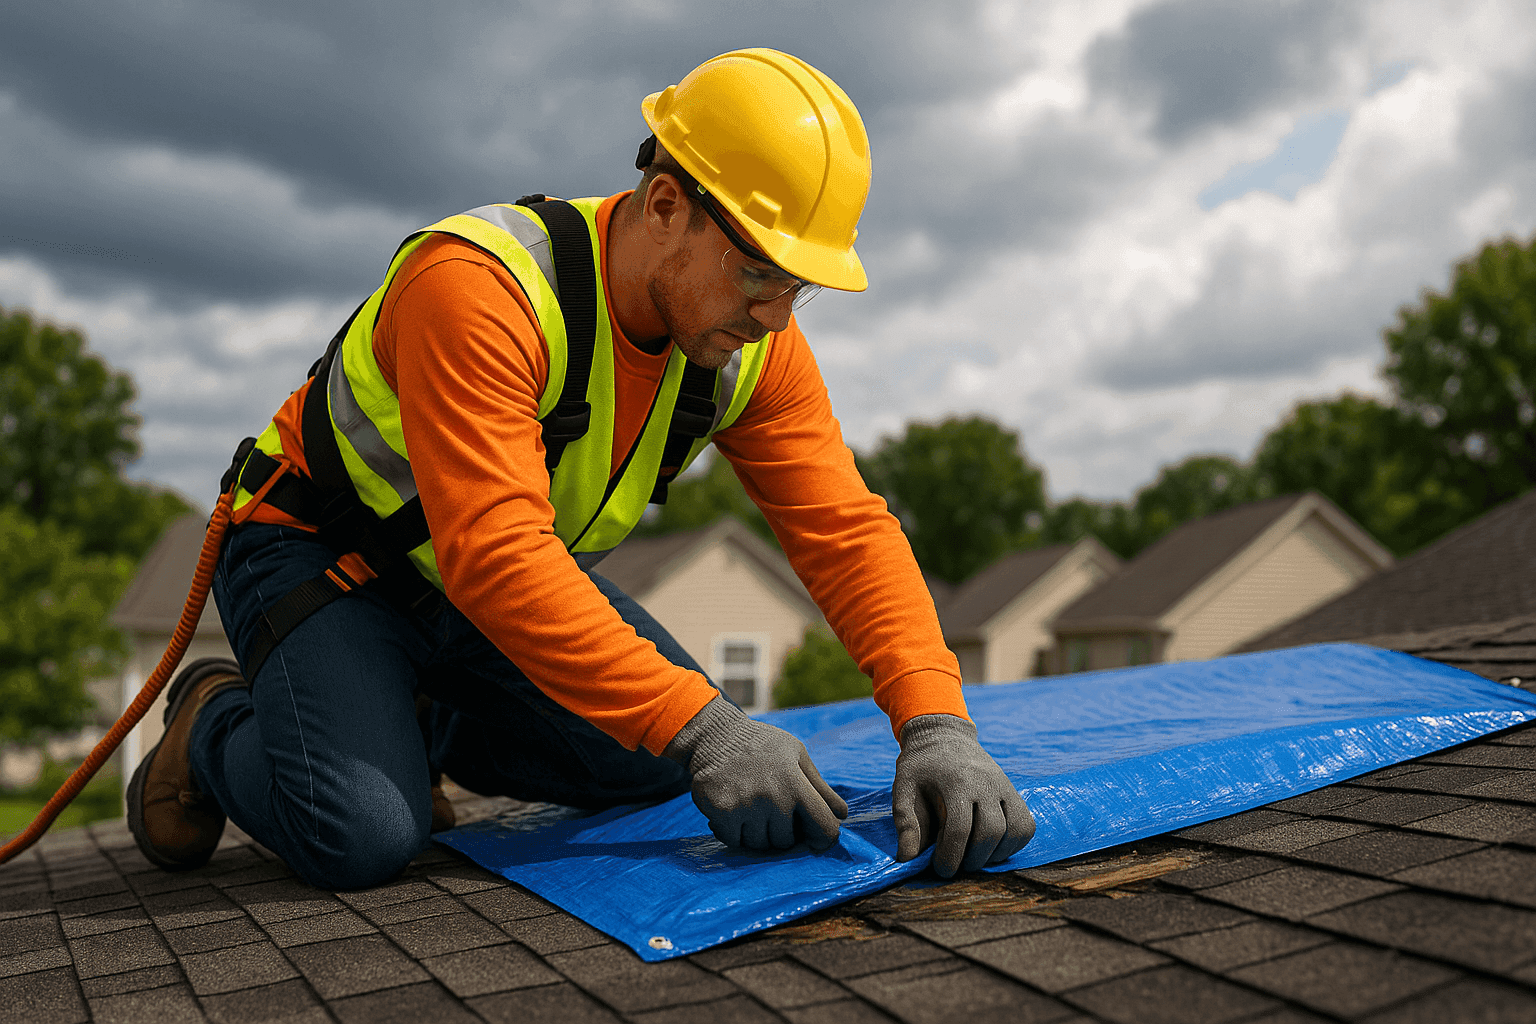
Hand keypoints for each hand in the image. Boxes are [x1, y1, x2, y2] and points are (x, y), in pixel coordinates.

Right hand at [665, 696, 848, 850]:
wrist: (714, 735)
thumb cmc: (762, 745)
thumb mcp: (796, 754)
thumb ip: (820, 787)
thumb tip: (842, 815)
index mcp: (795, 782)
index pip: (824, 827)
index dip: (824, 837)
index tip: (816, 838)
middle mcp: (772, 797)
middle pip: (787, 841)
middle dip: (782, 830)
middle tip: (771, 810)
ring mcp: (745, 807)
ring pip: (760, 845)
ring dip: (758, 834)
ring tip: (752, 809)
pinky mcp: (721, 813)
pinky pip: (735, 842)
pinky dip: (735, 833)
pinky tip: (733, 813)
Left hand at [893, 714, 1034, 876]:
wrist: (943, 736)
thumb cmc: (921, 768)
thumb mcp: (903, 788)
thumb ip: (905, 823)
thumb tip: (907, 859)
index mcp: (955, 781)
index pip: (960, 828)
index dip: (950, 857)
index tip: (940, 869)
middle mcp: (985, 782)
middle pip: (991, 832)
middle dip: (974, 859)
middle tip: (957, 865)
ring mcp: (1003, 786)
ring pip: (1015, 830)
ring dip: (996, 854)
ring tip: (974, 857)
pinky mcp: (1014, 792)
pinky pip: (1026, 825)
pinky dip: (1013, 844)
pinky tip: (992, 847)